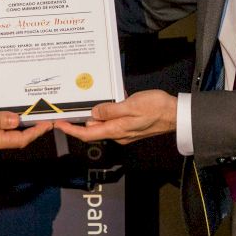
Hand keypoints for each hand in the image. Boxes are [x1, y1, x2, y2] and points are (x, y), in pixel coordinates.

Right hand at [0, 106, 51, 160]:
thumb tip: (17, 121)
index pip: (21, 140)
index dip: (36, 133)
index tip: (49, 124)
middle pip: (15, 140)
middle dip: (28, 128)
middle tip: (40, 114)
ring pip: (4, 138)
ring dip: (14, 127)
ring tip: (24, 112)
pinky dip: (3, 128)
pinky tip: (3, 118)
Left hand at [54, 90, 176, 144]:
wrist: (176, 114)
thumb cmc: (155, 108)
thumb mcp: (130, 105)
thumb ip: (110, 110)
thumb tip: (93, 115)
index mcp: (116, 130)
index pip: (88, 134)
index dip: (72, 130)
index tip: (59, 124)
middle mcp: (119, 135)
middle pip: (94, 129)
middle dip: (83, 119)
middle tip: (72, 106)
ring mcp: (126, 132)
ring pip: (105, 124)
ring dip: (98, 114)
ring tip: (94, 100)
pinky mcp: (132, 127)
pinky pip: (115, 121)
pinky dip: (110, 111)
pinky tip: (112, 100)